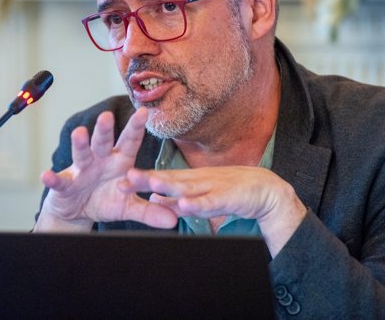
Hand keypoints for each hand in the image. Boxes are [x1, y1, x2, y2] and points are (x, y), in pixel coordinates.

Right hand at [34, 108, 177, 231]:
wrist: (79, 212)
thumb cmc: (106, 200)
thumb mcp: (129, 206)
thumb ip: (150, 211)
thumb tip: (173, 221)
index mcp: (119, 162)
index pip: (129, 142)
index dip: (136, 128)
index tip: (144, 112)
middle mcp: (100, 160)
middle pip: (103, 142)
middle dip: (105, 130)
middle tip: (108, 116)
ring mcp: (80, 171)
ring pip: (81, 154)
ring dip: (80, 144)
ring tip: (79, 133)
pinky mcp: (64, 185)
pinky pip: (59, 181)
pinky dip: (53, 179)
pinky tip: (46, 176)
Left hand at [120, 166, 306, 255]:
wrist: (264, 190)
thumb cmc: (229, 192)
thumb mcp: (199, 197)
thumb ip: (178, 200)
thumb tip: (155, 201)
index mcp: (190, 180)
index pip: (161, 179)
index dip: (141, 181)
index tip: (120, 183)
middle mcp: (197, 180)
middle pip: (169, 179)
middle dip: (147, 179)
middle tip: (125, 178)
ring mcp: (212, 187)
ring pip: (188, 187)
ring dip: (169, 186)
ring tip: (151, 184)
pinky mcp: (227, 197)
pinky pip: (211, 201)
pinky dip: (199, 203)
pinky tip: (187, 205)